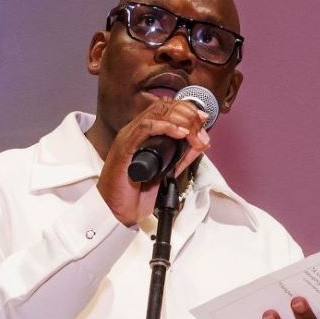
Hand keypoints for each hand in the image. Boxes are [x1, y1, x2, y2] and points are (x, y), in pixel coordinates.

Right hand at [94, 96, 212, 228]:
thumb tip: (201, 142)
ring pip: (156, 113)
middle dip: (187, 113)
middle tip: (201, 126)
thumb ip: (182, 156)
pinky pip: (145, 127)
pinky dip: (166, 127)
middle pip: (163, 106)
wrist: (116, 211)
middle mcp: (134, 131)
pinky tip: (180, 134)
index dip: (186, 109)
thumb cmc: (135, 193)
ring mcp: (128, 137)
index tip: (202, 118)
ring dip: (181, 119)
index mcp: (142, 134)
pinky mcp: (125, 148)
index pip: (165, 108)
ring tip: (194, 132)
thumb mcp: (166, 170)